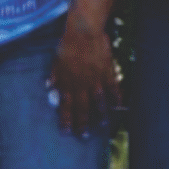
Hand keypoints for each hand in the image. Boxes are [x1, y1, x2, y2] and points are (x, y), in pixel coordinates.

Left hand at [50, 15, 115, 136]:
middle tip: (84, 136)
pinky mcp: (107, 72)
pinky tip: (119, 107)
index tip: (66, 132)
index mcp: (67, 82)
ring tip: (101, 126)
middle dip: (82, 123)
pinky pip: (113, 88)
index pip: (66, 105)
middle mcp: (81, 84)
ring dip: (99, 114)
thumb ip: (54, 75)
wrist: (84, 31)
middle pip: (82, 107)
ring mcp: (95, 79)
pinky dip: (116, 98)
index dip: (66, 119)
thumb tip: (49, 87)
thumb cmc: (68, 43)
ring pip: (98, 101)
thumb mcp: (56, 60)